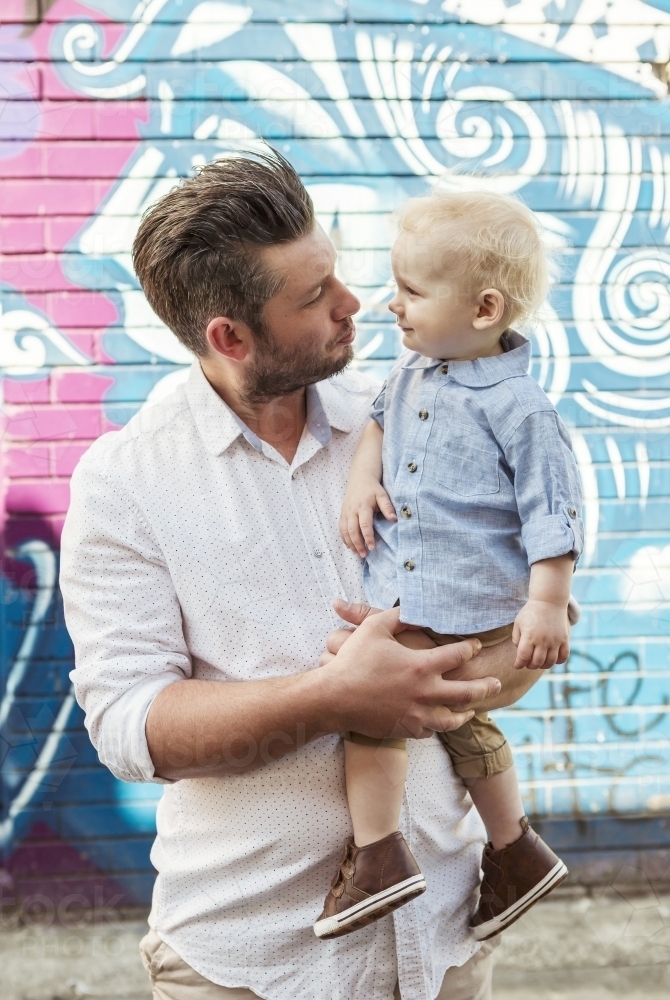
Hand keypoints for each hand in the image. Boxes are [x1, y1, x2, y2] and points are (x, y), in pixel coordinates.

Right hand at [317, 601, 500, 737]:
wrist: (334, 698)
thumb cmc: (353, 661)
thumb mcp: (374, 629)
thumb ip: (397, 617)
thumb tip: (411, 608)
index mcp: (421, 666)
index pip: (457, 655)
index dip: (470, 649)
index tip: (476, 646)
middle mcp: (425, 692)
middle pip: (467, 692)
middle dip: (486, 687)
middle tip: (496, 683)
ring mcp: (417, 714)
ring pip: (452, 718)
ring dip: (466, 712)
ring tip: (474, 709)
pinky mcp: (406, 728)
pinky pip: (430, 730)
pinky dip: (439, 725)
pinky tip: (442, 721)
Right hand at [339, 478, 396, 557]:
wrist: (360, 478)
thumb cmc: (373, 488)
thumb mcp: (382, 495)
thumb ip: (387, 507)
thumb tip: (394, 519)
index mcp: (363, 506)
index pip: (364, 524)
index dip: (368, 537)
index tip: (372, 547)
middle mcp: (352, 510)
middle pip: (352, 530)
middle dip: (358, 544)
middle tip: (364, 555)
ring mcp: (345, 512)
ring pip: (345, 531)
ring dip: (350, 544)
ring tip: (358, 553)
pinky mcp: (342, 514)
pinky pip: (341, 528)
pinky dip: (344, 539)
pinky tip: (350, 546)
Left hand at [512, 599, 569, 669]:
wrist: (549, 601)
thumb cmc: (531, 612)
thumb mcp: (518, 623)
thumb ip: (516, 638)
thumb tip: (520, 651)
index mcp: (529, 637)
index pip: (523, 657)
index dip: (519, 664)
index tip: (517, 665)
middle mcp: (542, 641)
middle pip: (536, 662)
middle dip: (530, 666)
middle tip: (528, 663)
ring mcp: (555, 641)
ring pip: (550, 662)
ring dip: (543, 665)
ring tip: (539, 662)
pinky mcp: (564, 639)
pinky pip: (563, 656)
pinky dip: (558, 661)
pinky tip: (552, 659)